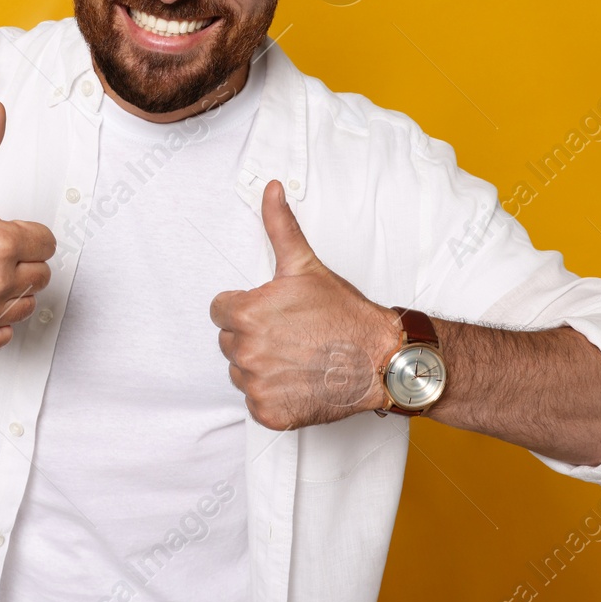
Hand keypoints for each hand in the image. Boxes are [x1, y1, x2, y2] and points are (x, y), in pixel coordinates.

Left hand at [209, 180, 402, 430]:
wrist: (380, 360)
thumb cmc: (345, 314)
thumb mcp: (306, 266)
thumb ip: (279, 226)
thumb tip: (271, 189)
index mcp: (247, 314)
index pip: (220, 311)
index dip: (245, 309)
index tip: (272, 314)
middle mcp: (246, 351)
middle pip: (230, 342)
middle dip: (254, 337)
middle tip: (290, 334)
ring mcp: (257, 385)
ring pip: (241, 372)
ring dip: (261, 367)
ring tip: (296, 357)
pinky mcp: (269, 412)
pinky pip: (256, 401)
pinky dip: (274, 395)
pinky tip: (298, 381)